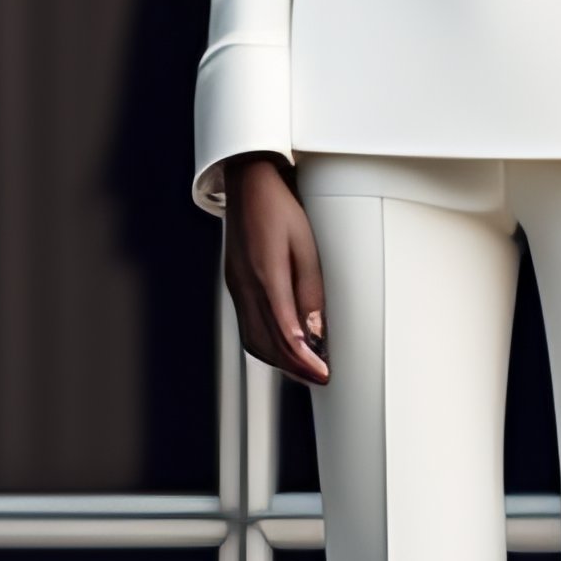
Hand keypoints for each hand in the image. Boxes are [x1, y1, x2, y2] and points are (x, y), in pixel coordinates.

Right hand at [222, 154, 328, 382]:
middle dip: (294, 367)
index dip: (304, 359)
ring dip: (279, 360)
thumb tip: (316, 331)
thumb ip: (311, 289)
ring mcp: (237, 286)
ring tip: (306, 367)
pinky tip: (285, 346)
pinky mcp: (236, 285)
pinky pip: (248, 326)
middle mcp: (245, 286)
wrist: (247, 183)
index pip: (284, 331)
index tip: (324, 373)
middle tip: (320, 377)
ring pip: (254, 340)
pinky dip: (267, 344)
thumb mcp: (306, 244)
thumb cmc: (280, 207)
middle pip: (267, 343)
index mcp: (265, 275)